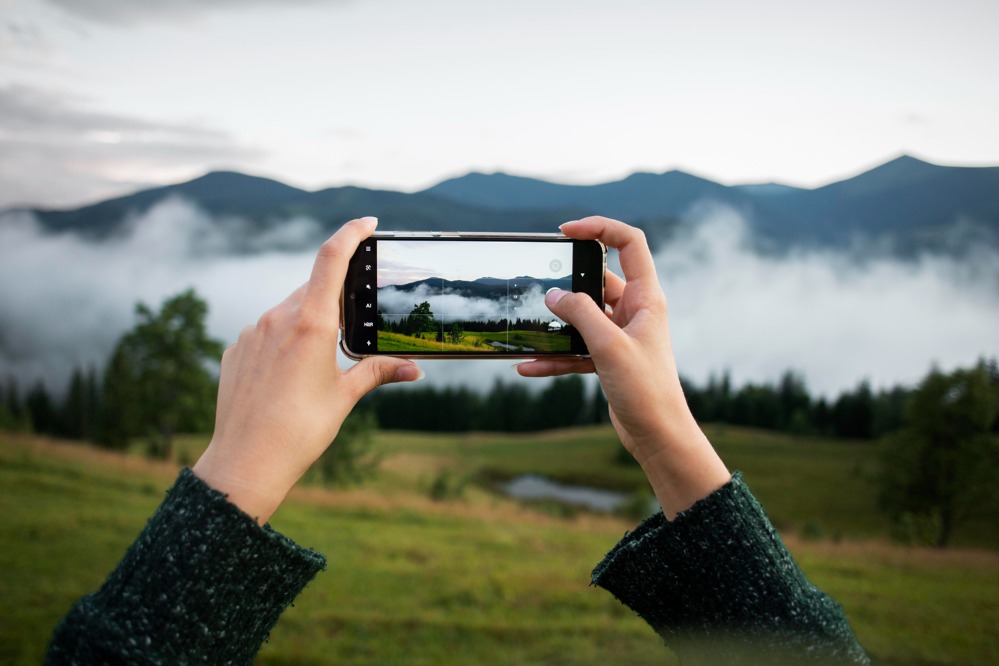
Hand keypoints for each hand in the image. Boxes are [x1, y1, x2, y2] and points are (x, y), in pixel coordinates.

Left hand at [193, 217, 421, 522]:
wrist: (246, 462)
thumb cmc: (300, 430)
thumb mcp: (345, 397)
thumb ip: (378, 372)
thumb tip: (414, 369)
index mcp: (310, 322)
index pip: (331, 259)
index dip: (351, 233)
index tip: (367, 222)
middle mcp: (277, 318)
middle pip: (312, 289)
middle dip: (334, 298)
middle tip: (353, 322)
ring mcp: (252, 333)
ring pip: (287, 311)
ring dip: (308, 322)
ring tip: (318, 364)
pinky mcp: (236, 350)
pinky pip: (265, 333)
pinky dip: (283, 341)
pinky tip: (289, 377)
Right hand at [517, 216, 729, 517]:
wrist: (658, 436)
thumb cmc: (646, 390)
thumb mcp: (609, 346)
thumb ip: (580, 314)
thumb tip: (553, 295)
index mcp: (646, 298)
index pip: (629, 243)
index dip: (600, 228)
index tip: (566, 231)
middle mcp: (635, 311)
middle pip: (597, 279)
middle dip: (567, 283)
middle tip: (539, 284)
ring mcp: (620, 335)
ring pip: (582, 317)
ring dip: (556, 324)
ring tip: (529, 328)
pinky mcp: (608, 359)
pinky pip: (575, 349)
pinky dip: (554, 356)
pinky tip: (528, 366)